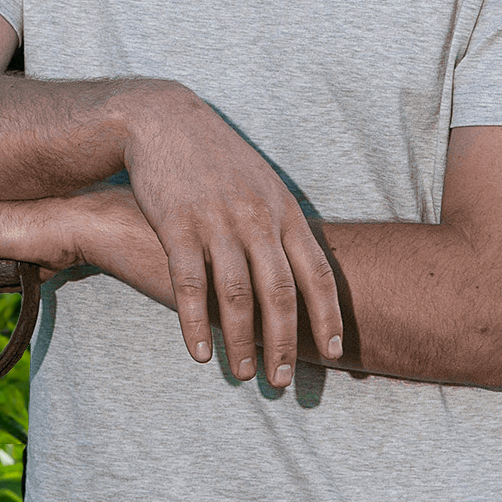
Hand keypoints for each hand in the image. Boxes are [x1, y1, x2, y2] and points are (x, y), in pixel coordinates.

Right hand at [117, 83, 343, 388]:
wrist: (164, 120)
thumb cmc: (218, 158)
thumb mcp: (263, 183)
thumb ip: (284, 223)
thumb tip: (306, 269)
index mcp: (285, 210)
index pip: (318, 272)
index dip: (329, 316)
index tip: (337, 353)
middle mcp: (257, 218)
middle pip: (280, 293)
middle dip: (285, 343)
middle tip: (283, 382)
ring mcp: (217, 222)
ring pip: (236, 296)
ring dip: (241, 342)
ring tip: (244, 375)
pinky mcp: (177, 226)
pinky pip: (189, 285)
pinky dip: (195, 325)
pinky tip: (199, 353)